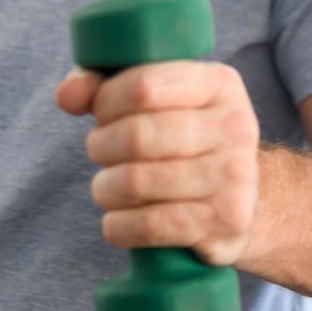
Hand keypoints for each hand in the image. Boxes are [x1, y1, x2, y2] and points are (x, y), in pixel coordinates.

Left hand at [54, 61, 260, 267]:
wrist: (244, 204)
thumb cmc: (183, 142)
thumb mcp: (159, 102)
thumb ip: (105, 86)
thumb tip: (67, 96)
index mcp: (220, 84)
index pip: (143, 86)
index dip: (106, 101)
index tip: (102, 113)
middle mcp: (236, 126)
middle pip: (136, 136)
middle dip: (101, 147)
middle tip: (102, 153)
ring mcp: (234, 176)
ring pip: (135, 182)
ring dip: (105, 189)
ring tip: (110, 188)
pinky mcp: (225, 221)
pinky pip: (147, 226)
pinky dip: (118, 226)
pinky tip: (121, 220)